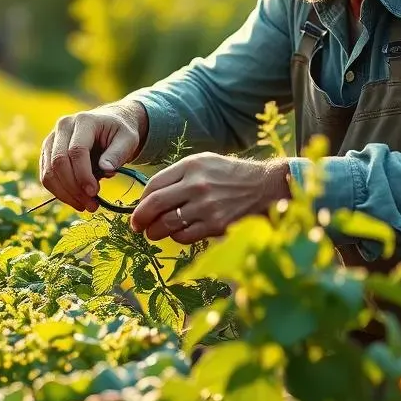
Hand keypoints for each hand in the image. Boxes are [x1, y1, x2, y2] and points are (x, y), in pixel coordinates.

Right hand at [39, 101, 147, 212]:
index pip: (76, 150)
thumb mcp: (128, 140)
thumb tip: (106, 169)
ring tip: (85, 206)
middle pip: (59, 162)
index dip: (83, 174)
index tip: (95, 192)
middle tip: (91, 205)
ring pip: (48, 172)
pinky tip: (76, 200)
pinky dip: (59, 192)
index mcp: (84, 121)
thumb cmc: (120, 133)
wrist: (109, 124)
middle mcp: (63, 127)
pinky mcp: (47, 153)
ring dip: (65, 194)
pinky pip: (46, 176)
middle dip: (74, 188)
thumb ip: (118, 153)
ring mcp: (52, 139)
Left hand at [128, 153, 290, 244]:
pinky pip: (184, 236)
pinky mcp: (215, 225)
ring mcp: (206, 206)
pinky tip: (178, 234)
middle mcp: (196, 184)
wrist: (264, 187)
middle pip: (155, 204)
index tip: (139, 208)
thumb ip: (179, 175)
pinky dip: (176, 237)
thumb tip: (151, 195)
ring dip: (155, 231)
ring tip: (153, 233)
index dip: (141, 200)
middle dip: (140, 218)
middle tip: (136, 225)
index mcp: (191, 165)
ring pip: (167, 224)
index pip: (154, 185)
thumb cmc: (231, 175)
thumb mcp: (205, 163)